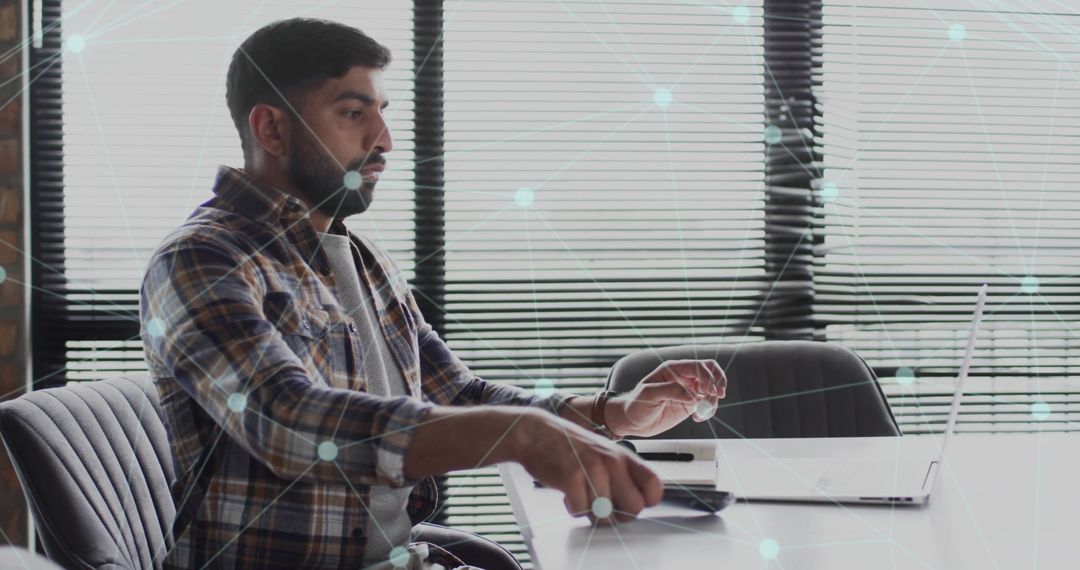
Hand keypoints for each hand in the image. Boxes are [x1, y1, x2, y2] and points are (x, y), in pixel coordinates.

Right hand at [513, 409, 662, 524]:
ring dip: (591, 512)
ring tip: (581, 496)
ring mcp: (593, 469)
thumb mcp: (603, 454)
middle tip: (602, 507)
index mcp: (624, 456)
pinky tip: (568, 495)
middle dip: (618, 515)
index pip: (655, 488)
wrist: (536, 433)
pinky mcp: (571, 477)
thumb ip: (622, 475)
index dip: (645, 502)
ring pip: (605, 515)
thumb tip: (635, 504)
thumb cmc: (569, 447)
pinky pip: (580, 511)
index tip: (628, 503)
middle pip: (634, 509)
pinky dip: (573, 508)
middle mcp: (613, 461)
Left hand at [606, 359, 726, 437]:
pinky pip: (707, 403)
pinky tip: (698, 418)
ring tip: (702, 413)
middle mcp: (683, 377)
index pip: (698, 366)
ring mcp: (688, 390)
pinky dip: (709, 410)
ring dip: (713, 400)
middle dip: (718, 382)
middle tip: (718, 396)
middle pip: (710, 371)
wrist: (632, 421)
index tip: (710, 392)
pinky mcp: (690, 404)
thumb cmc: (636, 404)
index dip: (708, 377)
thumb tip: (693, 396)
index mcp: (672, 369)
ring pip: (712, 388)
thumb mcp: (648, 395)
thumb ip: (670, 391)